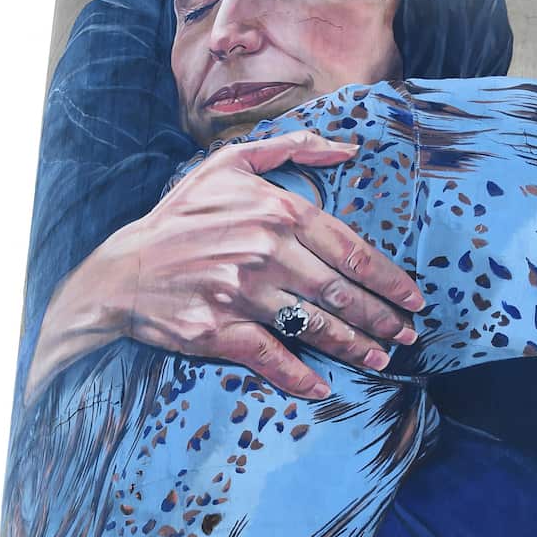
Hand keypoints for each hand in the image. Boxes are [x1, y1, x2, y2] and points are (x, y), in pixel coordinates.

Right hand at [25, 129, 424, 403]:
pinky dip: (299, 375)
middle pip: (339, 291)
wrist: (122, 269)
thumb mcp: (229, 165)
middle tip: (409, 335)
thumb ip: (291, 150)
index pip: (349, 249)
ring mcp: (241, 293)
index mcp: (275, 210)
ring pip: (313, 325)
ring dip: (354, 347)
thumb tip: (348, 150)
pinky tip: (322, 386)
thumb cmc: (180, 217)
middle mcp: (263, 250)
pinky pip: (271, 356)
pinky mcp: (218, 329)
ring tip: (381, 358)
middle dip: (381, 318)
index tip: (414, 298)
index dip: (388, 278)